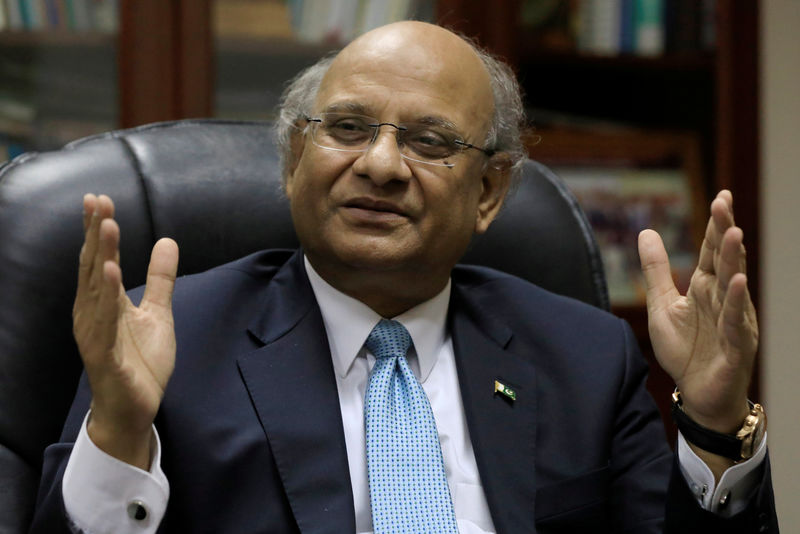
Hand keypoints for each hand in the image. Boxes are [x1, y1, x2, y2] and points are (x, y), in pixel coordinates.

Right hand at [73, 194, 178, 468]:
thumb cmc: (140, 361)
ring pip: (96, 290)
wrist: (135, 409)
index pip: (101, 259)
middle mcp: (93, 314)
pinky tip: (110, 273)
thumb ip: (161, 279)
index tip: (100, 199)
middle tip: (98, 200)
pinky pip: (104, 324)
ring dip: (102, 256)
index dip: (100, 231)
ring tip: (107, 226)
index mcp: (103, 302)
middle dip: (96, 233)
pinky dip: (106, 298)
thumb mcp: (158, 313)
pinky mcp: (105, 356)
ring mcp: (96, 335)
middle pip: (94, 267)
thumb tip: (168, 241)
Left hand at [638, 191, 756, 444]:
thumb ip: (656, 271)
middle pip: (723, 261)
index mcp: (705, 288)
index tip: (720, 197)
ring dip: (732, 260)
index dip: (715, 226)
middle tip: (724, 202)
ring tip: (733, 233)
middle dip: (723, 232)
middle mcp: (722, 299)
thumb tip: (646, 232)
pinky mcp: (736, 345)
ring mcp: (733, 321)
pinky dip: (737, 302)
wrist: (696, 394)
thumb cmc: (684, 350)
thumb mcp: (662, 305)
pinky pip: (736, 321)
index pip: (711, 251)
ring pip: (733, 285)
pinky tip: (738, 282)